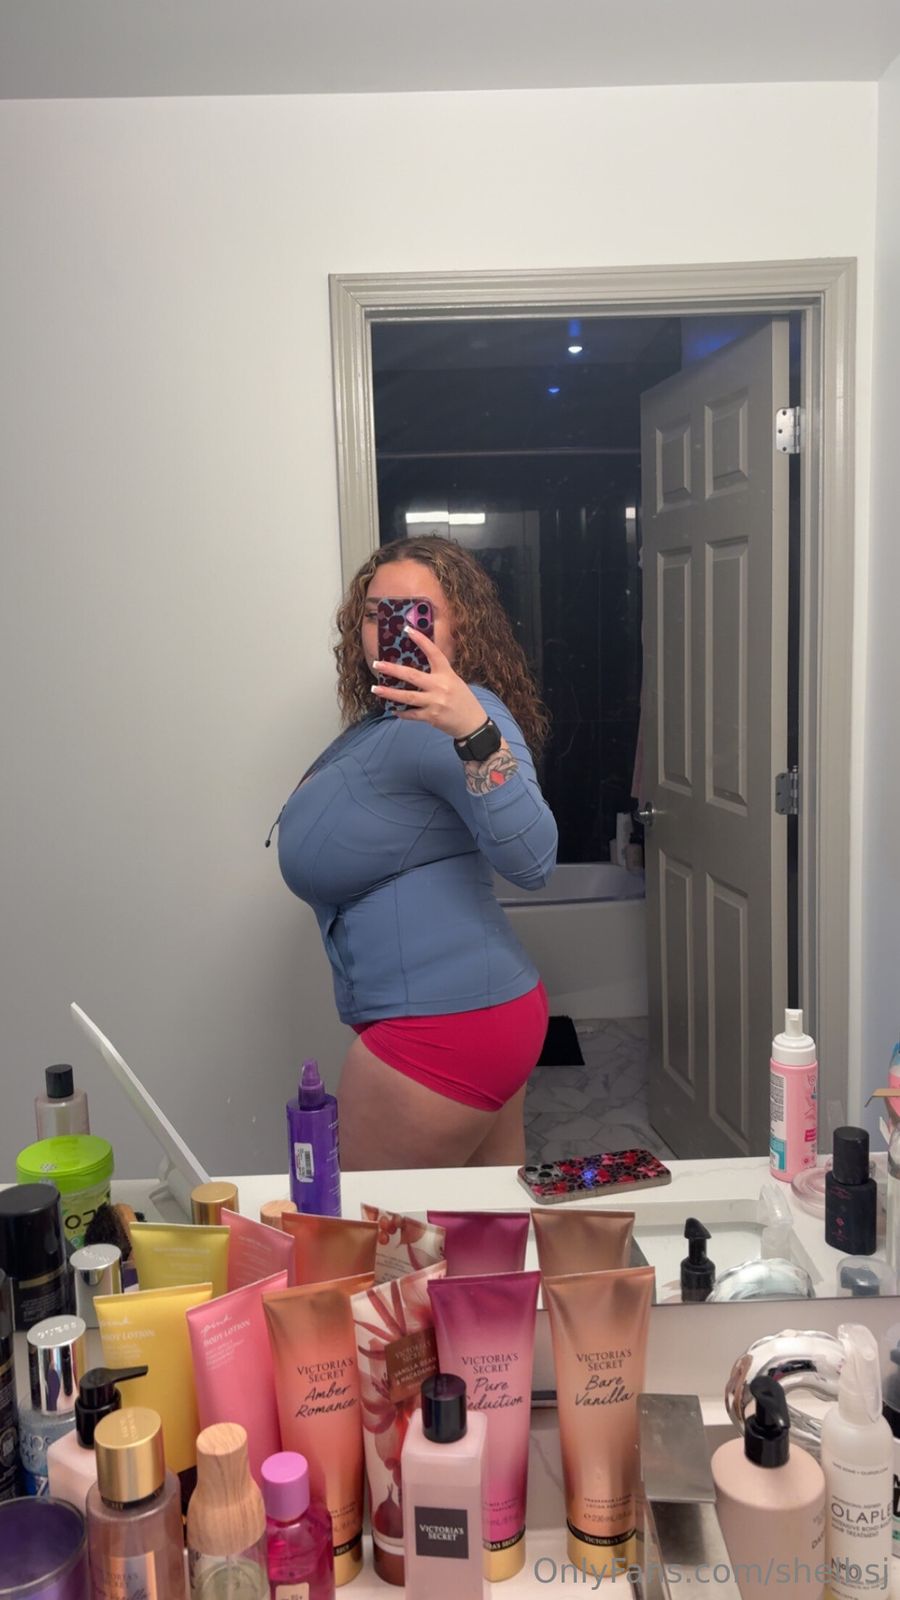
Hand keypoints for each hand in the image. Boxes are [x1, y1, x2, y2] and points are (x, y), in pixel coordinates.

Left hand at [371, 626, 487, 740]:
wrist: (473, 723)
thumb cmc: (462, 699)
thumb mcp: (454, 681)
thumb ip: (437, 674)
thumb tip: (414, 669)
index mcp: (447, 674)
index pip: (434, 653)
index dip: (421, 640)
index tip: (408, 630)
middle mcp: (440, 687)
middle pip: (413, 676)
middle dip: (393, 670)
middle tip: (377, 664)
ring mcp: (435, 702)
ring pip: (408, 696)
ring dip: (389, 693)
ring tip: (375, 689)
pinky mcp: (432, 717)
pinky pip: (412, 714)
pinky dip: (401, 712)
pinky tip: (392, 708)